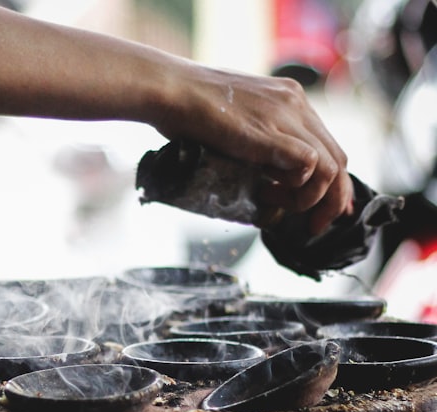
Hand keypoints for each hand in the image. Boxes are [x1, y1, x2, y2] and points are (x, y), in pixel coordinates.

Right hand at [156, 63, 353, 234]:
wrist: (170, 89)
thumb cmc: (185, 107)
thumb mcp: (232, 123)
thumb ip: (252, 142)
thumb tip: (256, 174)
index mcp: (289, 98)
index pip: (328, 144)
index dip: (331, 181)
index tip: (320, 207)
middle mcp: (296, 104)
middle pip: (338, 158)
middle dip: (332, 199)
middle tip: (313, 224)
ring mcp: (286, 116)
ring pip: (330, 166)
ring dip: (310, 199)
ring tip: (278, 205)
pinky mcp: (271, 133)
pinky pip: (309, 164)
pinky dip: (298, 188)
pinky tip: (269, 192)